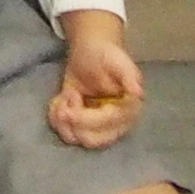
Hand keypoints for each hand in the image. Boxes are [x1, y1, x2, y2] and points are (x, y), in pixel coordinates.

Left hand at [47, 17, 145, 149]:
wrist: (90, 53)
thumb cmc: (106, 55)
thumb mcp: (117, 60)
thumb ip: (129, 75)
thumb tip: (138, 92)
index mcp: (128, 111)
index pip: (108, 123)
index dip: (87, 118)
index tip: (71, 102)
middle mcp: (115, 126)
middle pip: (92, 140)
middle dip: (73, 122)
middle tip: (64, 101)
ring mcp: (97, 129)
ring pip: (76, 139)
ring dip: (63, 119)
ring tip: (63, 97)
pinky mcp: (81, 127)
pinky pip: (65, 133)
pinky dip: (56, 118)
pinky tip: (60, 100)